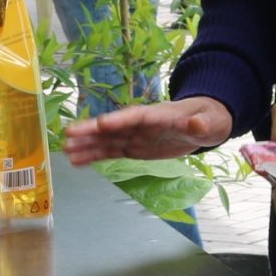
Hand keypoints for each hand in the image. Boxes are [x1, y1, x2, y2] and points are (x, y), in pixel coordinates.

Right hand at [63, 96, 232, 166]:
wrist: (206, 123)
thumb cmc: (208, 118)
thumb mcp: (210, 120)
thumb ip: (200, 123)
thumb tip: (195, 123)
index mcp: (157, 114)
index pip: (134, 116)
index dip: (118, 120)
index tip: (100, 124)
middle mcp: (140, 124)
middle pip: (113, 127)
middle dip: (92, 131)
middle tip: (68, 134)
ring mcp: (135, 136)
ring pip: (107, 141)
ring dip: (87, 145)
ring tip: (66, 151)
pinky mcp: (135, 148)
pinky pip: (112, 152)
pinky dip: (95, 156)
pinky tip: (77, 161)